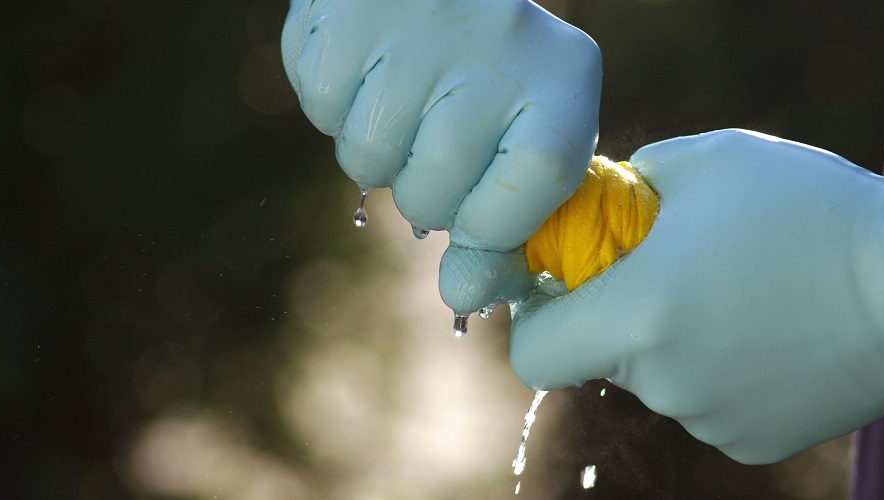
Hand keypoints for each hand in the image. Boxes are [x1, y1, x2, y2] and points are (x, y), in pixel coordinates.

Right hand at [281, 0, 601, 311]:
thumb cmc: (493, 76)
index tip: (479, 212)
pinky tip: (368, 65)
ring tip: (404, 96)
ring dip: (375, 149)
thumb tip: (462, 297)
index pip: (525, 196)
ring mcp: (421, 29)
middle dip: (423, 190)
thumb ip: (506, 228)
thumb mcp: (526, 139)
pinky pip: (320, 109)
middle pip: (431, 195)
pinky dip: (333, 103)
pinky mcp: (349, 14)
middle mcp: (500, 48)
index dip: (490, 225)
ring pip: (367, 160)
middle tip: (437, 136)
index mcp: (563, 84)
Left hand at [509, 122, 883, 463]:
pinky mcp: (759, 440)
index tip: (575, 283)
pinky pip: (714, 403)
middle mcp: (666, 385)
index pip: (536, 350)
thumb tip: (608, 207)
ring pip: (664, 380)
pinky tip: (780, 330)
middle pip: (605, 359)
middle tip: (682, 266)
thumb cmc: (814, 210)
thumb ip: (633, 183)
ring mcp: (714, 421)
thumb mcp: (710, 161)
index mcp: (638, 317)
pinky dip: (728, 372)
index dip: (544, 313)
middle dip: (625, 314)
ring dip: (681, 341)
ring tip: (749, 292)